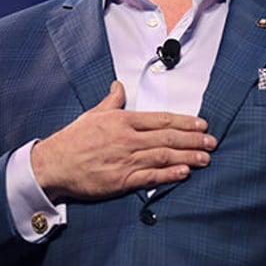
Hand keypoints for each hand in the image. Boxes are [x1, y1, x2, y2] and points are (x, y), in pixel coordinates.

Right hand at [31, 81, 215, 201]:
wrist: (54, 164)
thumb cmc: (73, 139)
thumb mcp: (94, 114)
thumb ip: (112, 100)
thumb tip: (119, 85)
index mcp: (123, 121)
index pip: (161, 119)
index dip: (184, 122)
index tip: (202, 124)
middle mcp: (128, 139)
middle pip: (168, 138)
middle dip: (193, 139)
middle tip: (212, 141)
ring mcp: (126, 160)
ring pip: (164, 156)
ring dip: (188, 156)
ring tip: (206, 157)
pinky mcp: (121, 180)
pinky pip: (150, 177)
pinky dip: (169, 174)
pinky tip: (184, 172)